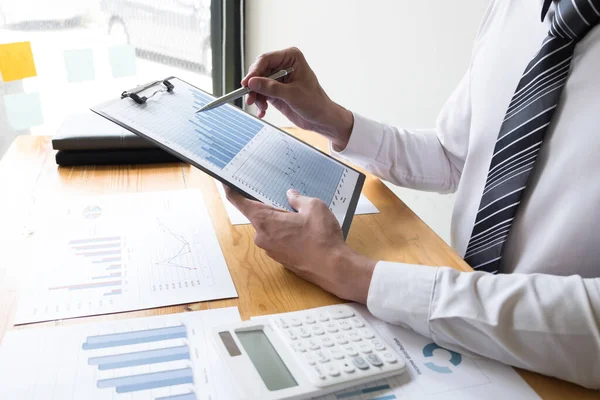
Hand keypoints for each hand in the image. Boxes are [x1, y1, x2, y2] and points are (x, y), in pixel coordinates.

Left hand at [224, 185, 375, 302]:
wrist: (333, 268)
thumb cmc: (322, 237)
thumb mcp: (314, 207)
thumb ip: (298, 199)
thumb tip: (291, 196)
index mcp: (265, 220)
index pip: (240, 202)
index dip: (232, 191)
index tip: (227, 183)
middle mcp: (262, 236)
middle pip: (259, 215)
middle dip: (271, 206)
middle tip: (286, 198)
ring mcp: (270, 250)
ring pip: (271, 228)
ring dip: (282, 221)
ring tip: (303, 218)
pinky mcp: (280, 259)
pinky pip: (278, 239)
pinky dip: (287, 233)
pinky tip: (305, 232)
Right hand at [242, 47, 353, 149]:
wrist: (320, 119)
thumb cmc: (315, 102)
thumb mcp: (293, 95)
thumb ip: (271, 88)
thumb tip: (253, 82)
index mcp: (291, 58)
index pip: (266, 59)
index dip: (255, 71)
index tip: (247, 83)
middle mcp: (283, 65)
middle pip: (259, 71)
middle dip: (254, 86)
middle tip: (250, 97)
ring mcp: (278, 78)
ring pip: (258, 83)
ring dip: (256, 96)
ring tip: (260, 107)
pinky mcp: (275, 90)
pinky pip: (261, 93)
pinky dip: (259, 102)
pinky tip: (262, 111)